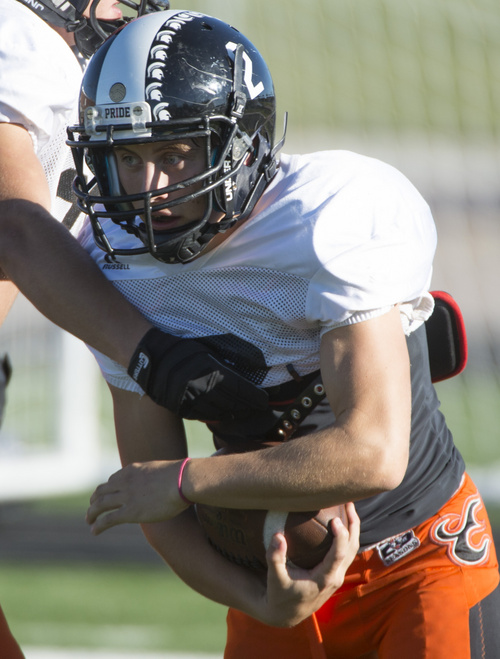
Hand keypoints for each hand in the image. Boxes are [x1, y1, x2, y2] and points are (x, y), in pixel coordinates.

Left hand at [86, 460, 187, 534]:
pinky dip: (98, 525)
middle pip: (102, 491)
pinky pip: (108, 519)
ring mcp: (127, 496)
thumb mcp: (163, 471)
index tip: (106, 496)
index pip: (113, 479)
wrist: (183, 480)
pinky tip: (94, 531)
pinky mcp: (131, 512)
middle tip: (92, 508)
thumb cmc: (181, 476)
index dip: (107, 489)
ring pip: (100, 505)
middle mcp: (125, 481)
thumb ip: (156, 477)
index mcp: (133, 470)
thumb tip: (164, 482)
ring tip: (89, 520)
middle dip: (94, 500)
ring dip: (91, 513)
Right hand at [128, 328, 268, 420]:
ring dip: (233, 414)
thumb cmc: (181, 349)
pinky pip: (203, 416)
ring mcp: (192, 400)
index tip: (264, 400)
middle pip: (232, 403)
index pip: (240, 388)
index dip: (254, 396)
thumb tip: (250, 366)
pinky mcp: (181, 408)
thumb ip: (227, 360)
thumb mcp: (207, 349)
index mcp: (212, 371)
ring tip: (243, 413)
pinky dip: (216, 416)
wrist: (150, 357)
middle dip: (247, 407)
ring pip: (219, 413)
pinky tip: (223, 415)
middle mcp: (203, 388)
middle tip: (258, 409)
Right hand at [256, 502, 358, 627]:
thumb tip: (277, 536)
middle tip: (348, 503)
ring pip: (353, 549)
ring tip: (348, 507)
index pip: (339, 555)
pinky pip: (346, 551)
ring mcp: (337, 575)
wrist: (287, 613)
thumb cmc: (280, 594)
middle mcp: (335, 577)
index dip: (341, 536)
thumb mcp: (274, 578)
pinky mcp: (334, 572)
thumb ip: (275, 558)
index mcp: (324, 578)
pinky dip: (347, 535)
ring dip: (353, 528)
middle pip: (352, 548)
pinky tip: (340, 520)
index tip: (335, 519)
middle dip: (353, 525)